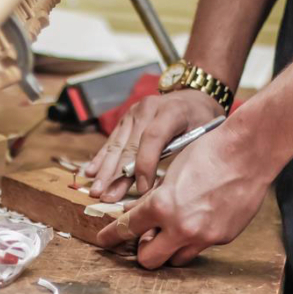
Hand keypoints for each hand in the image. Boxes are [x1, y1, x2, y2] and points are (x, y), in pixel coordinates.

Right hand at [86, 90, 225, 202]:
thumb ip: (184, 156)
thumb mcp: (202, 136)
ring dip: (104, 171)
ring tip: (95, 191)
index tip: (142, 190)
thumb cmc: (201, 122)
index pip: (153, 138)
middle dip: (116, 175)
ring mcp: (134, 113)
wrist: (193, 96)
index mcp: (172, 111)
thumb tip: (164, 190)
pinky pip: (112, 141)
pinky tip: (90, 173)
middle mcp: (149, 109)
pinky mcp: (125, 119)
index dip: (145, 165)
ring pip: (117, 145)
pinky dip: (101, 159)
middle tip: (107, 198)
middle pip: (129, 146)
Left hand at [97, 115, 271, 267]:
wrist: (249, 153)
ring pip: (175, 260)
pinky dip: (194, 239)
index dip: (110, 236)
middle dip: (142, 251)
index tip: (103, 240)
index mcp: (161, 206)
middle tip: (144, 239)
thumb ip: (152, 199)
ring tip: (172, 232)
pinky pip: (200, 247)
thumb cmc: (208, 153)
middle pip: (148, 260)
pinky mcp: (222, 238)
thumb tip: (136, 215)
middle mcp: (180, 227)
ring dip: (169, 250)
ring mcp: (203, 236)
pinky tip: (200, 219)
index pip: (126, 229)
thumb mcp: (170, 173)